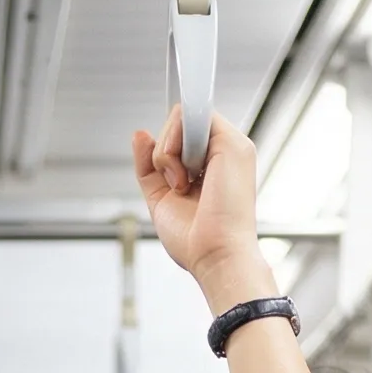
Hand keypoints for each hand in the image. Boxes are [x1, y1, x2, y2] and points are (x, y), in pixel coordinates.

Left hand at [133, 109, 274, 315]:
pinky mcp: (231, 142)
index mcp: (212, 166)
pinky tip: (183, 176)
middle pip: (179, 123)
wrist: (215, 256)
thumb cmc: (194, 240)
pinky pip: (190, 116)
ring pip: (182, 116)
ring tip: (183, 185)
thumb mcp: (160, 197)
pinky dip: (173, 144)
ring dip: (167, 152)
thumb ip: (149, 166)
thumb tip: (140, 133)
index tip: (163, 175)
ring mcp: (230, 145)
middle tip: (177, 185)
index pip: (181, 137)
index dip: (166, 149)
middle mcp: (224, 152)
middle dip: (164, 152)